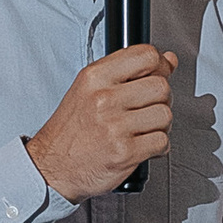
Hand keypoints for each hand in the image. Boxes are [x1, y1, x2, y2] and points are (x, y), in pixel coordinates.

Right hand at [26, 46, 177, 200]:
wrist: (53, 167)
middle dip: (161, 99)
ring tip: (144, 129)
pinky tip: (143, 146)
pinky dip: (158, 147)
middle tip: (148, 108)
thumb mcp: (90, 88)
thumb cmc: (72, 129)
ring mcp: (115, 126)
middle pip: (161, 86)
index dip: (160, 65)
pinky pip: (162, 142)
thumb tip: (169, 60)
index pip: (145, 56)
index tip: (160, 74)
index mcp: (95, 77)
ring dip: (161, 125)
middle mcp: (104, 99)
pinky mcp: (125, 152)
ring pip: (165, 114)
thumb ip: (128, 71)